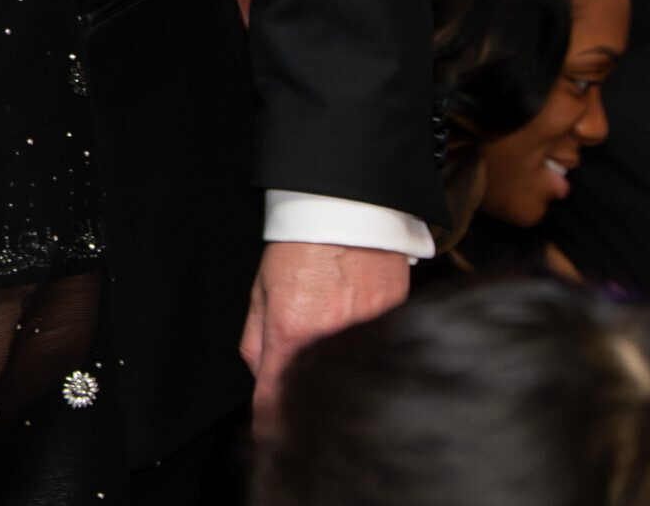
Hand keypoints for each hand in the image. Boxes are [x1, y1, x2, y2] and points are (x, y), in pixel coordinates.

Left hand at [240, 240, 409, 419]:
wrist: (347, 214)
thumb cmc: (299, 248)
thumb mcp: (260, 292)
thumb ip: (256, 342)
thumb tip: (261, 381)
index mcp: (289, 332)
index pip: (275, 399)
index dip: (270, 425)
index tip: (271, 436)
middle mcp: (329, 339)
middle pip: (315, 394)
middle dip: (305, 404)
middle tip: (301, 401)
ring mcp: (365, 334)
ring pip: (347, 377)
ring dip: (337, 379)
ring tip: (331, 362)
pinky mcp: (393, 324)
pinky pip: (376, 356)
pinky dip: (365, 358)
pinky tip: (358, 344)